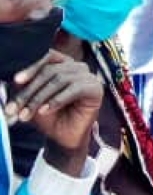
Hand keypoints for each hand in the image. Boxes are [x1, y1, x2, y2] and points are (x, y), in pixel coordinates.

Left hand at [5, 50, 102, 171]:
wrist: (65, 137)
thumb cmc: (52, 117)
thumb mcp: (34, 99)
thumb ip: (27, 87)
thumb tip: (17, 80)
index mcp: (64, 65)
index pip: (49, 57)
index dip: (33, 67)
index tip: (18, 80)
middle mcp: (77, 67)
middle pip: (51, 71)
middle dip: (30, 90)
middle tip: (15, 107)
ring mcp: (88, 77)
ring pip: (60, 79)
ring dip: (40, 97)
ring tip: (28, 113)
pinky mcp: (96, 89)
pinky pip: (74, 89)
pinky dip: (57, 100)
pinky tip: (46, 110)